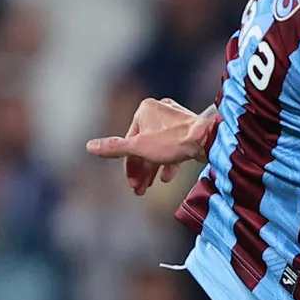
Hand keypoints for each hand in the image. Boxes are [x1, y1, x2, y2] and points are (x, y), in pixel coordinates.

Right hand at [88, 97, 216, 195]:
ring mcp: (177, 119)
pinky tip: (167, 176)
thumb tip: (90, 146)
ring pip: (159, 147)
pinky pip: (175, 146)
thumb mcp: (138, 148)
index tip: (132, 184)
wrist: (210, 140)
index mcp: (145, 109)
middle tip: (139, 189)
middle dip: (142, 169)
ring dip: (153, 168)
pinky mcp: (190, 129)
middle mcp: (160, 111)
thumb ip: (115, 148)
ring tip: (150, 186)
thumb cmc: (174, 141)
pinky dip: (169, 161)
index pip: (130, 141)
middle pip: (145, 145)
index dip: (130, 166)